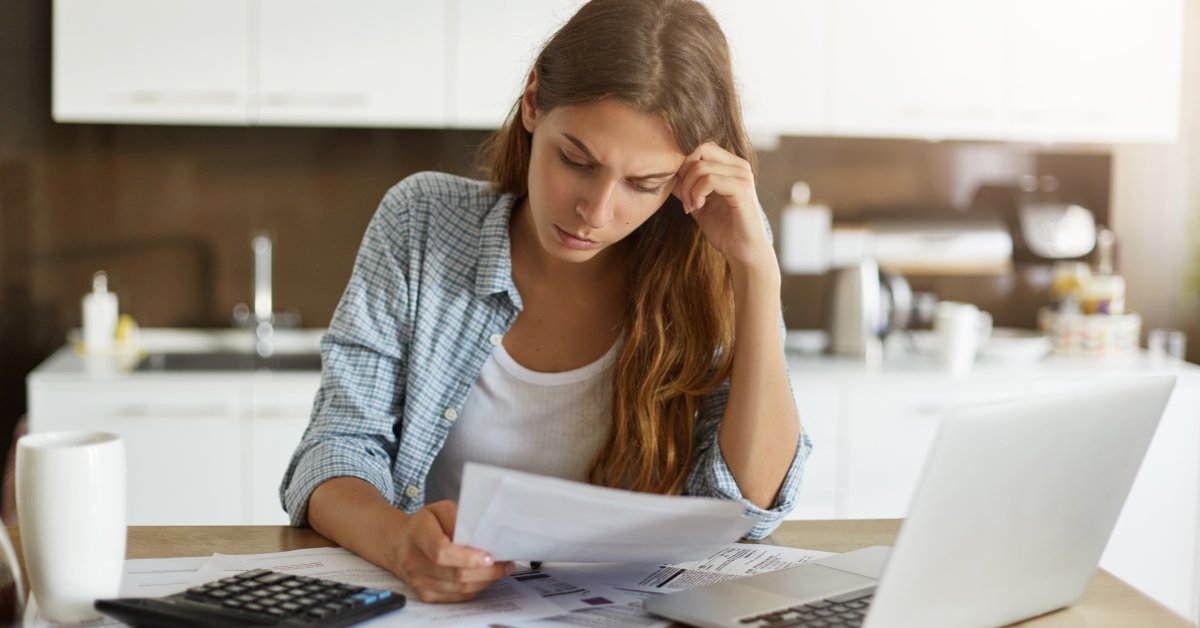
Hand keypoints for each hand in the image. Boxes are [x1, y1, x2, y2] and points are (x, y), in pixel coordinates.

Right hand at [390, 500, 514, 601]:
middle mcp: (413, 560)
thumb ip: (459, 519)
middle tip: (504, 562)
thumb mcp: (441, 510)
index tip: (489, 556)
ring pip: (460, 589)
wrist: (403, 544)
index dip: (467, 557)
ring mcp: (418, 581)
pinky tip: (485, 577)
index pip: (441, 552)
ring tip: (500, 569)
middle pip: (455, 574)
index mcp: (417, 534)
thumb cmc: (428, 525)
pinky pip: (458, 596)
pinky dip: (476, 588)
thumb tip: (480, 536)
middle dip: (485, 571)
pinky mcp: (425, 594)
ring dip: (485, 580)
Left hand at [671, 142, 774, 270]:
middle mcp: (740, 166)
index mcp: (731, 166)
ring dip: (689, 189)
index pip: (700, 148)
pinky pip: (710, 179)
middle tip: (685, 200)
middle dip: (684, 175)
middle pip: (700, 151)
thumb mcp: (697, 204)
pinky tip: (699, 207)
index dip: (684, 167)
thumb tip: (668, 173)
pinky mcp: (742, 189)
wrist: (743, 252)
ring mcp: (743, 176)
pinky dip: (697, 193)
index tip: (682, 193)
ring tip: (692, 207)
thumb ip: (685, 187)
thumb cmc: (724, 230)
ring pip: (701, 166)